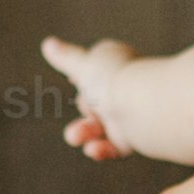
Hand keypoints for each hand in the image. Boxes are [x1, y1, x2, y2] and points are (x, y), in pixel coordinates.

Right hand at [42, 34, 141, 158]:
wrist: (144, 108)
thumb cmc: (114, 79)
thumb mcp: (85, 64)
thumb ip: (67, 58)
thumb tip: (48, 44)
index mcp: (120, 65)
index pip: (96, 72)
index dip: (82, 76)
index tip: (75, 78)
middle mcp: (126, 89)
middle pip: (91, 102)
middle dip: (86, 106)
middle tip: (92, 107)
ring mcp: (130, 115)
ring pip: (98, 127)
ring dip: (83, 132)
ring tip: (75, 136)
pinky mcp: (133, 140)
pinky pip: (111, 148)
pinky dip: (100, 149)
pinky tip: (93, 149)